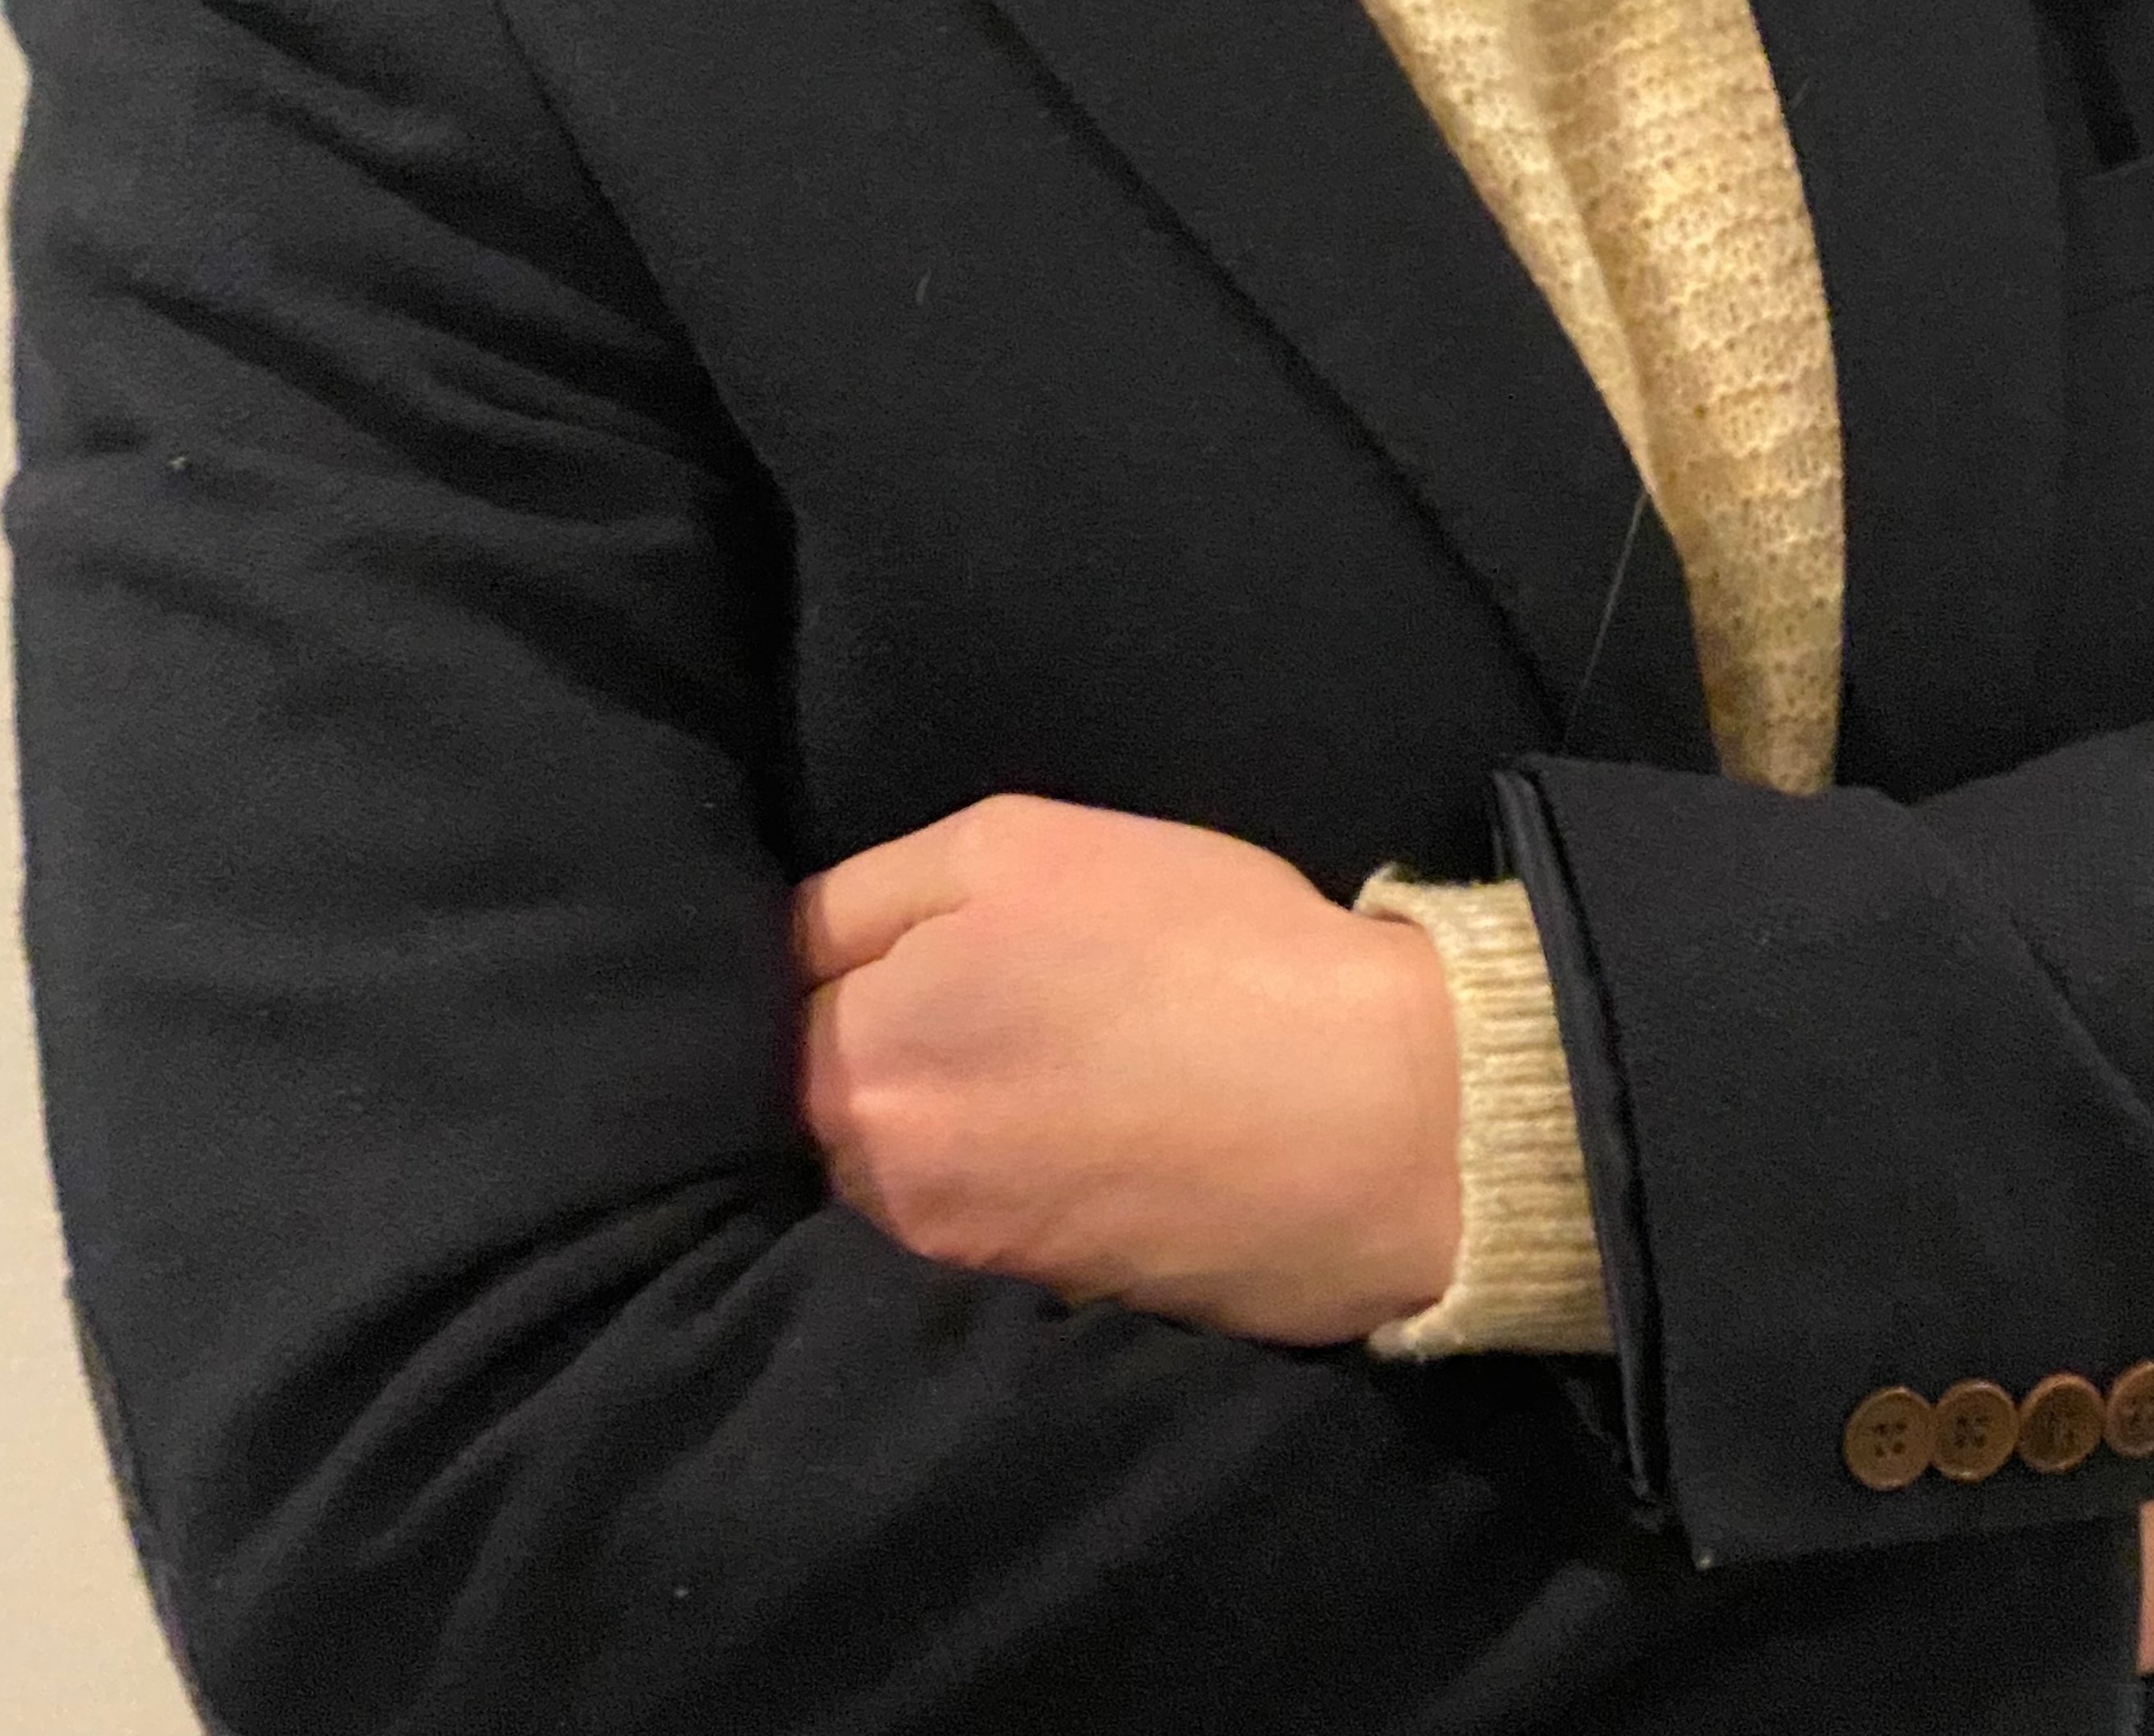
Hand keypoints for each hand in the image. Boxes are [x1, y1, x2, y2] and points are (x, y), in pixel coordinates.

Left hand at [787, 792, 1464, 1346]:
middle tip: (979, 993)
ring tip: (1036, 1068)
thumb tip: (789, 949)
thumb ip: (872, 894)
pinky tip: (1077, 1137)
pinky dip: (1002, 1181)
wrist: (1377, 1117)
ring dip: (936, 1115)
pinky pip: (967, 1228)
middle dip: (872, 1038)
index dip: (839, 947)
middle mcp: (876, 1178)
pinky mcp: (1028, 1309)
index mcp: (856, 1056)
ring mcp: (951, 1259)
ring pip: (893, 1161)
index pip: (776, 989)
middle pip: (822, 1090)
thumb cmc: (1204, 947)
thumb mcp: (1019, 844)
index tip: (898, 934)